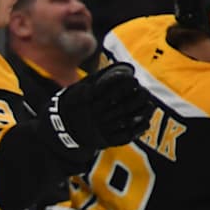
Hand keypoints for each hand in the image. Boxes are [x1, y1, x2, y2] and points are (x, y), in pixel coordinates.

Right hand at [40, 64, 154, 160]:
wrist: (60, 130)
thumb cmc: (75, 104)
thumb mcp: (80, 88)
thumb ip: (100, 78)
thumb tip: (124, 68)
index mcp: (86, 101)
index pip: (108, 90)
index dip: (124, 84)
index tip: (133, 79)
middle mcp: (93, 115)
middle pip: (120, 105)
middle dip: (136, 97)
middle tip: (144, 90)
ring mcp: (99, 129)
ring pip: (125, 120)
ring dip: (140, 111)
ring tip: (149, 103)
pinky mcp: (105, 140)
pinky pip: (125, 135)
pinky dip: (137, 128)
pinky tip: (145, 120)